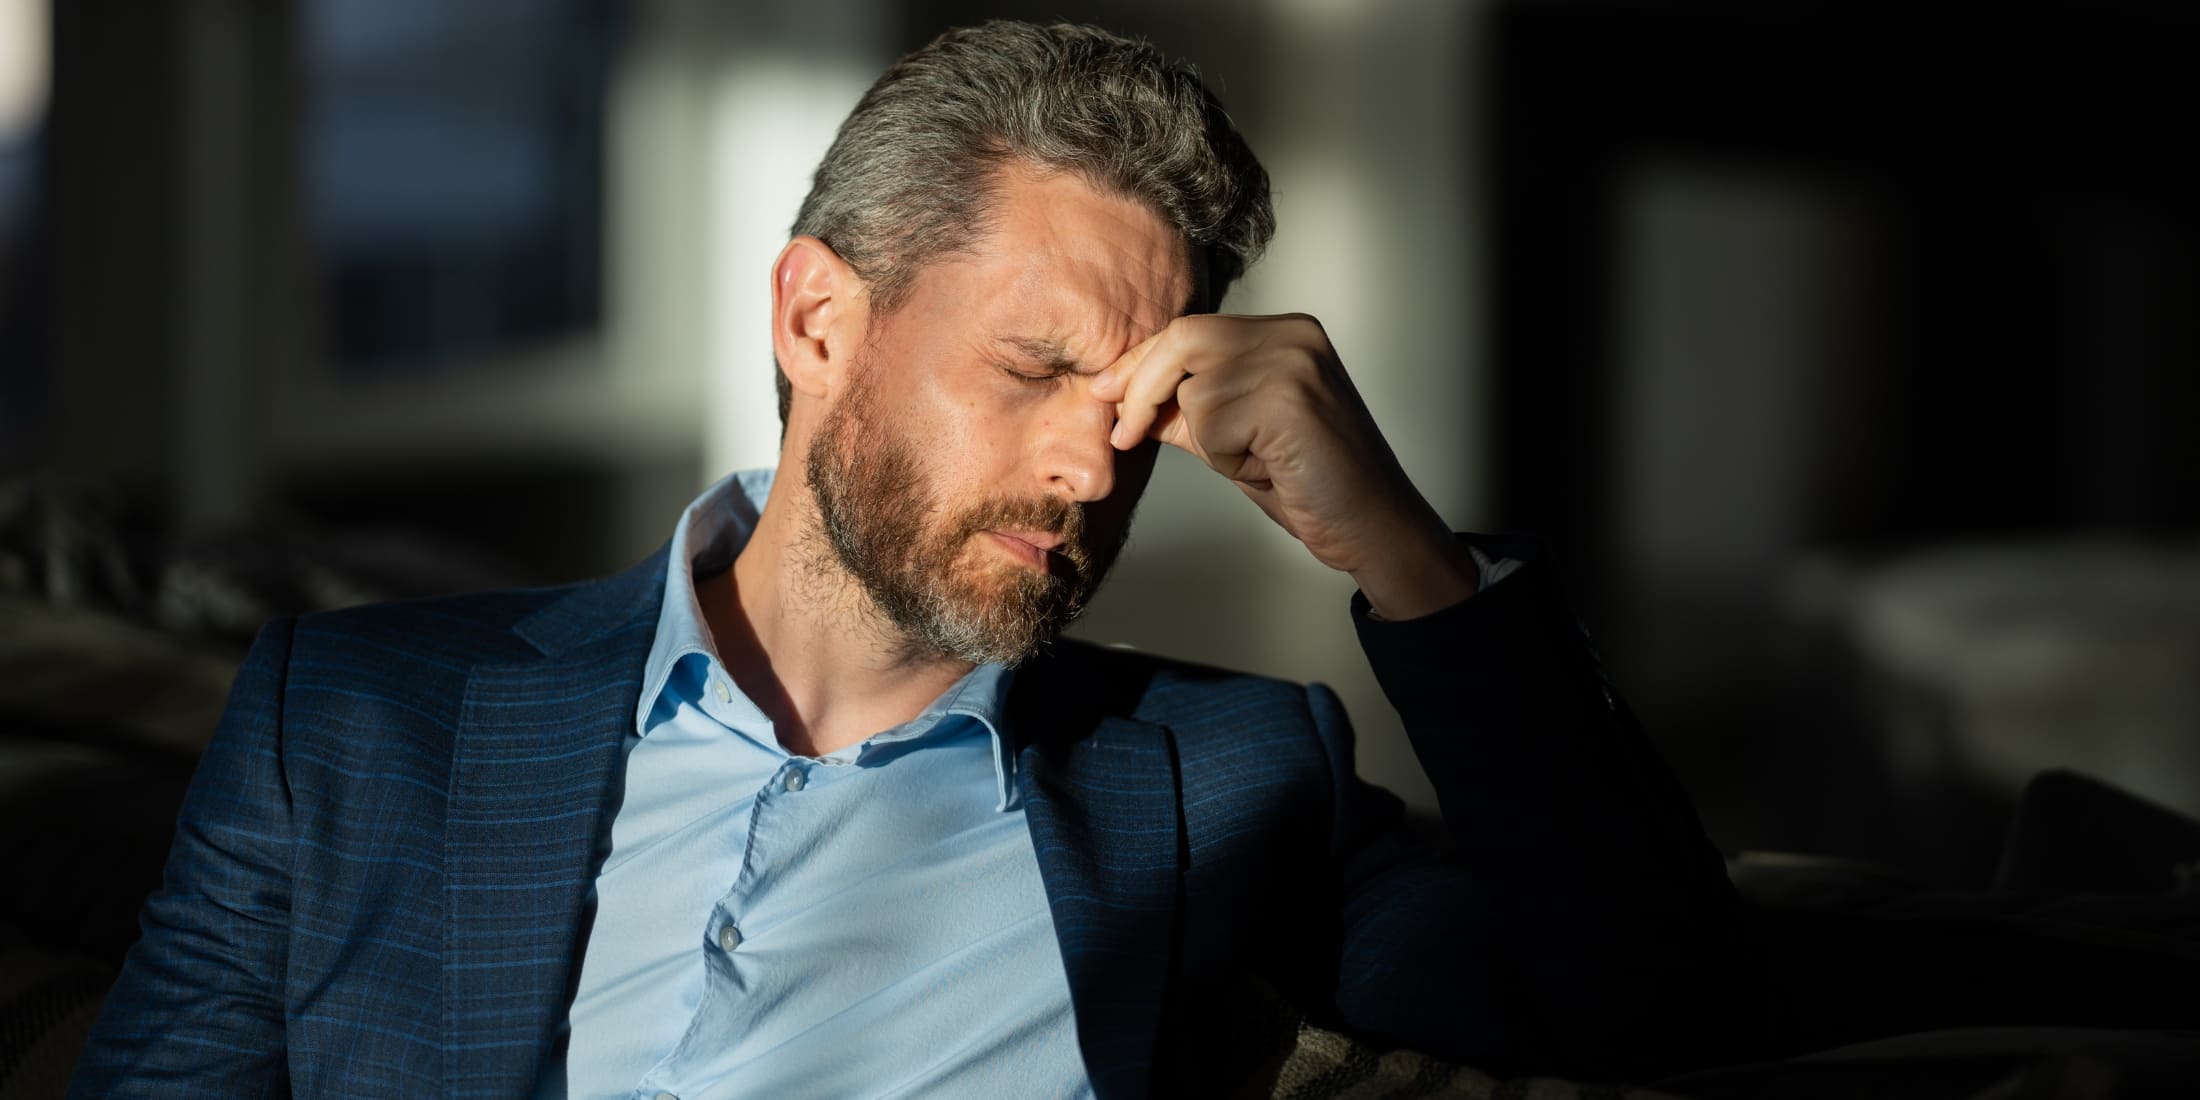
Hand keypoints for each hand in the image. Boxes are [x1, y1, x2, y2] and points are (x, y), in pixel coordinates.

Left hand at [1090, 313, 1476, 619]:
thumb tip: (1121, 395)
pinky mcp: (1288, 397)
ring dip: (1208, 441)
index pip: (1189, 330)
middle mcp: (1293, 334)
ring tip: (1257, 458)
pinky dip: (1226, 458)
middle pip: (1182, 340)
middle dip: (1141, 389)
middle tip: (1124, 434)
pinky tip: (1270, 466)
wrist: (1370, 526)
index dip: (1139, 363)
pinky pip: (1212, 425)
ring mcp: (1294, 361)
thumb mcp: (1235, 436)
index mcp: (1285, 332)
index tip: (1106, 394)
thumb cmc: (1309, 484)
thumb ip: (1188, 408)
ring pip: (1194, 390)